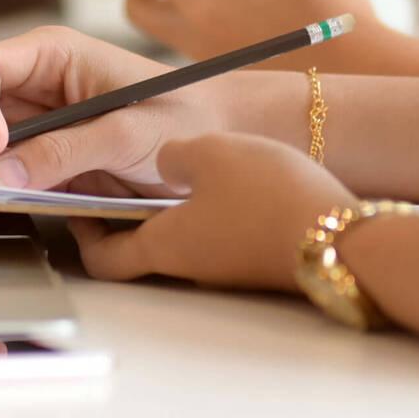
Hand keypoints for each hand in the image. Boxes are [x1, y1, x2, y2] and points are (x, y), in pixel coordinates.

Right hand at [0, 26, 233, 196]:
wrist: (216, 142)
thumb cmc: (184, 118)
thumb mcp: (128, 134)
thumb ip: (66, 151)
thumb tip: (4, 172)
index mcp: (50, 55)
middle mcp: (30, 83)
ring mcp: (29, 122)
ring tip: (2, 189)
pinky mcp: (36, 157)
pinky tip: (14, 196)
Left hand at [69, 133, 356, 290]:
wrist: (344, 238)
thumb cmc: (270, 198)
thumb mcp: (208, 152)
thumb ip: (174, 154)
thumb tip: (164, 159)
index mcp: (162, 244)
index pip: (101, 259)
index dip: (81, 234)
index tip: (74, 205)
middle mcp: (188, 264)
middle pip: (139, 247)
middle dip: (123, 215)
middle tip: (120, 178)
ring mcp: (224, 265)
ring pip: (182, 237)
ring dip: (169, 208)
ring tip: (175, 167)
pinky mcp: (254, 257)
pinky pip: (218, 234)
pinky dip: (208, 210)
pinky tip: (226, 177)